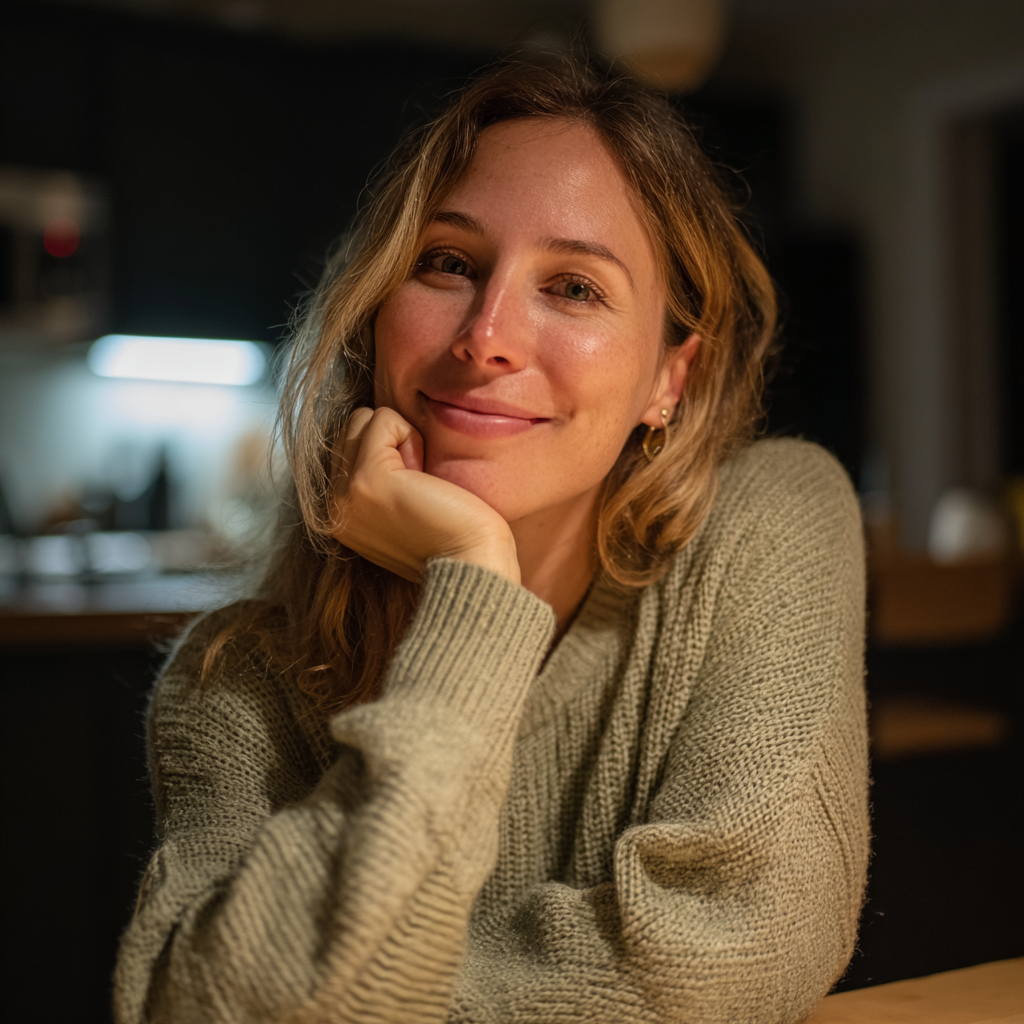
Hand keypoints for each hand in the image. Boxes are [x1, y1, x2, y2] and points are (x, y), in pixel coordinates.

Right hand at [329, 407, 520, 584]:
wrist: (472, 564)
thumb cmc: (455, 534)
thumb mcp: (402, 507)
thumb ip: (380, 479)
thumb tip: (379, 430)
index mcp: (339, 514)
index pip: (347, 447)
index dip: (389, 453)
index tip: (413, 493)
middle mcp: (333, 506)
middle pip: (352, 429)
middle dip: (390, 441)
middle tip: (419, 484)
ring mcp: (346, 493)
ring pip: (364, 420)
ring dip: (400, 439)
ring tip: (420, 481)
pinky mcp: (368, 479)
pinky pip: (383, 420)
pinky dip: (412, 436)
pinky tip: (426, 475)